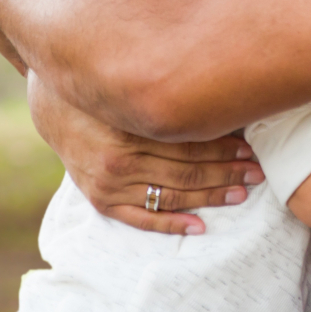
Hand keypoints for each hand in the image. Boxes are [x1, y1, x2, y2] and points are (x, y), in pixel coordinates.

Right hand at [27, 73, 264, 234]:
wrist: (53, 104)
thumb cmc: (103, 88)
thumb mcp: (132, 85)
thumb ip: (168, 94)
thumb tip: (219, 92)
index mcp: (128, 128)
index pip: (188, 144)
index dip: (223, 148)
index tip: (252, 150)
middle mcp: (118, 159)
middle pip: (185, 171)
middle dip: (226, 173)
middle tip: (257, 173)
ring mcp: (108, 183)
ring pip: (169, 195)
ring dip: (209, 197)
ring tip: (240, 194)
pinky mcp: (100, 199)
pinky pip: (140, 218)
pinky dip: (170, 223)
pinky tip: (199, 227)